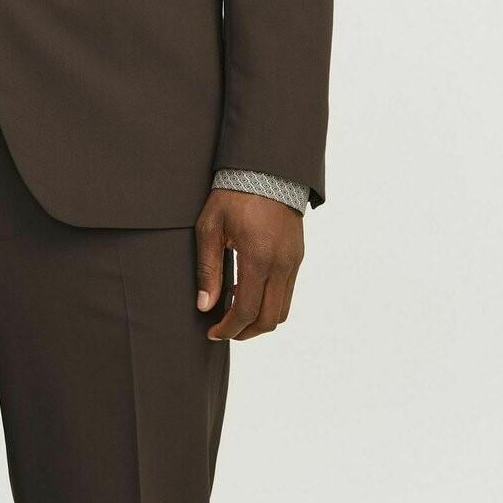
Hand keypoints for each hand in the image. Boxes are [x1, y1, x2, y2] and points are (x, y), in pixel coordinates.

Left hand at [194, 187, 303, 341]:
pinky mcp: (297, 256)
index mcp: (258, 258)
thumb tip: (205, 306)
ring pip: (283, 309)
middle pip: (270, 319)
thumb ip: (208, 269)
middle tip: (224, 331)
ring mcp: (293, 261)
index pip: (247, 311)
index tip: (213, 333)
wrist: (266, 169)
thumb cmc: (233, 195)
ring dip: (260, 320)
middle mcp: (282, 264)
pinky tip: (249, 293)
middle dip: (246, 332)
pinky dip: (270, 303)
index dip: (229, 329)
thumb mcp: (211, 227)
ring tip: (235, 314)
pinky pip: (287, 292)